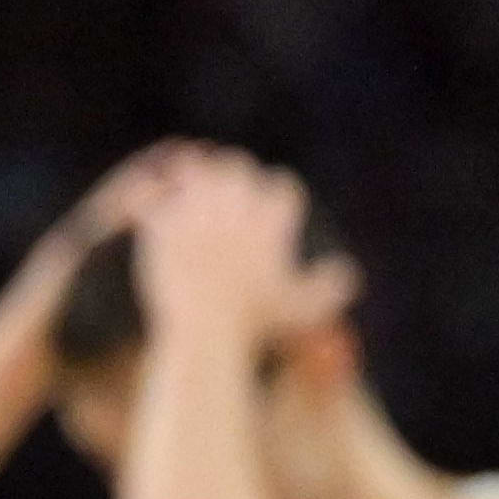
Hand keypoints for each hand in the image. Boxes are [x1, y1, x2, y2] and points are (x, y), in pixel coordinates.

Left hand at [98, 143, 325, 332]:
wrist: (204, 331)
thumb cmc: (256, 324)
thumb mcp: (302, 310)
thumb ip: (329, 289)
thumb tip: (348, 272)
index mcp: (270, 219)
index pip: (282, 186)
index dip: (278, 194)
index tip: (271, 205)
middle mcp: (235, 205)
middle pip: (238, 167)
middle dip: (235, 175)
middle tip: (227, 188)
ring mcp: (197, 208)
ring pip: (196, 168)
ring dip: (193, 175)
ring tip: (188, 186)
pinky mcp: (162, 217)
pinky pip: (153, 189)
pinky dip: (150, 193)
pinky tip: (150, 201)